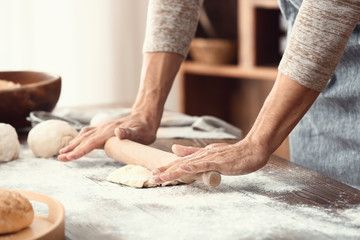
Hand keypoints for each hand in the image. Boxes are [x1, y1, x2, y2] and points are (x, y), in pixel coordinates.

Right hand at [58, 113, 157, 160]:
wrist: (145, 117)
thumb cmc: (144, 129)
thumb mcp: (140, 133)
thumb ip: (129, 133)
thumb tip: (117, 132)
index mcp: (110, 132)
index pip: (92, 143)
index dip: (80, 151)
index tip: (69, 158)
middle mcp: (104, 129)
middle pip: (84, 140)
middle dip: (71, 149)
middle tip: (60, 158)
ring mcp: (103, 127)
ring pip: (84, 135)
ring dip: (73, 144)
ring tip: (62, 152)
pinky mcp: (105, 128)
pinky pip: (88, 132)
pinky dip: (80, 138)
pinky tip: (76, 141)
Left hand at [149, 139, 269, 183]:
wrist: (252, 149)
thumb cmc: (234, 154)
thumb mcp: (210, 153)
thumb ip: (192, 151)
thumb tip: (174, 149)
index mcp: (200, 154)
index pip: (180, 162)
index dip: (166, 168)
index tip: (154, 174)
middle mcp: (202, 154)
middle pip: (180, 164)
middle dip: (164, 171)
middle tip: (151, 178)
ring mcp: (209, 157)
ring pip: (187, 165)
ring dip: (172, 171)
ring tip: (159, 178)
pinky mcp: (218, 161)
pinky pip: (203, 165)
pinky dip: (191, 167)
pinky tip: (181, 170)